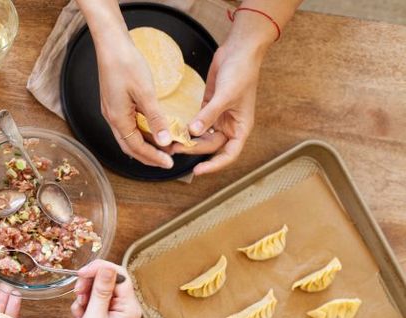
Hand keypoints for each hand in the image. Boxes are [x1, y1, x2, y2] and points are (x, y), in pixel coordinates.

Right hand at [68, 260, 141, 317]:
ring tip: (79, 310)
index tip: (81, 274)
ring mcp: (113, 313)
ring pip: (97, 289)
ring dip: (84, 295)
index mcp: (128, 308)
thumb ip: (100, 291)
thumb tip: (106, 268)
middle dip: (90, 283)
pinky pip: (92, 301)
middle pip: (108, 280)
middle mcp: (124, 308)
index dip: (99, 270)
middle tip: (77, 293)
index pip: (118, 275)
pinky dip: (82, 305)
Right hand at [97, 36, 174, 168]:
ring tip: (163, 147)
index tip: (169, 163)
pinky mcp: (114, 104)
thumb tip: (165, 141)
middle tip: (166, 161)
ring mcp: (112, 111)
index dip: (153, 157)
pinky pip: (128, 126)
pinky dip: (141, 132)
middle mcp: (112, 118)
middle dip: (148, 156)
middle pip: (130, 147)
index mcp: (118, 119)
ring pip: (128, 137)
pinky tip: (152, 130)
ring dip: (145, 144)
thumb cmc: (126, 64)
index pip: (136, 147)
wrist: (111, 44)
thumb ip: (155, 119)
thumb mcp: (145, 93)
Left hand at [172, 41, 263, 174]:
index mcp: (241, 127)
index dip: (215, 165)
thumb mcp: (225, 95)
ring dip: (189, 140)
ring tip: (172, 142)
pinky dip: (188, 128)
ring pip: (203, 136)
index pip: (229, 154)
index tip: (198, 170)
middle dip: (194, 149)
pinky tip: (176, 130)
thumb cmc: (241, 72)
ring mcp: (219, 117)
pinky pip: (197, 123)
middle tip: (175, 149)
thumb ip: (208, 115)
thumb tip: (193, 132)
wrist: (239, 49)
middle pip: (211, 146)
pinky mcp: (208, 107)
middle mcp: (231, 125)